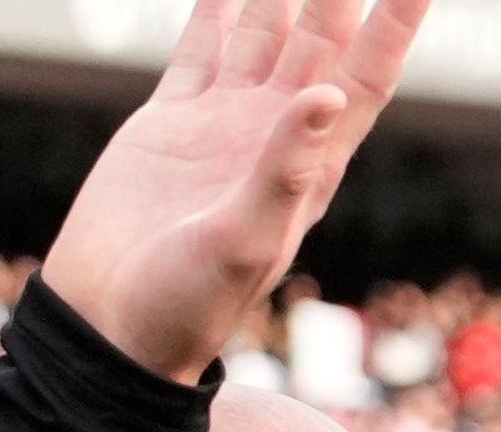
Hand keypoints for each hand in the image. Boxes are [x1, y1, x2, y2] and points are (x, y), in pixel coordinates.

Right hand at [42, 0, 434, 381]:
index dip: (393, 26)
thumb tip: (327, 93)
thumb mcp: (244, 244)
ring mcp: (220, 125)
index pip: (364, 78)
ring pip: (263, 32)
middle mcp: (272, 136)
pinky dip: (213, 9)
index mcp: (308, 166)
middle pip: (320, 40)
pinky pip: (199, 48)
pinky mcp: (168, 124)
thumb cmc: (183, 308)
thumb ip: (284, 170)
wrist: (107, 331)